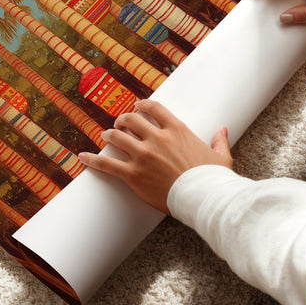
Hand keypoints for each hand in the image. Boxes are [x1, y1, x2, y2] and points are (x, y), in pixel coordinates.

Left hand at [79, 100, 231, 214]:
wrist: (204, 199)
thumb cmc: (213, 179)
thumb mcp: (220, 157)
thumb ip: (219, 141)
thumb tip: (223, 130)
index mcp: (177, 130)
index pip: (153, 108)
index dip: (142, 105)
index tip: (137, 106)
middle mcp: (157, 138)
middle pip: (131, 120)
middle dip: (123, 119)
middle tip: (119, 123)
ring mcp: (143, 156)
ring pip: (117, 137)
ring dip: (109, 134)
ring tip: (105, 135)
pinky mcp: (133, 175)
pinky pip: (107, 164)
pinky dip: (93, 160)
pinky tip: (82, 157)